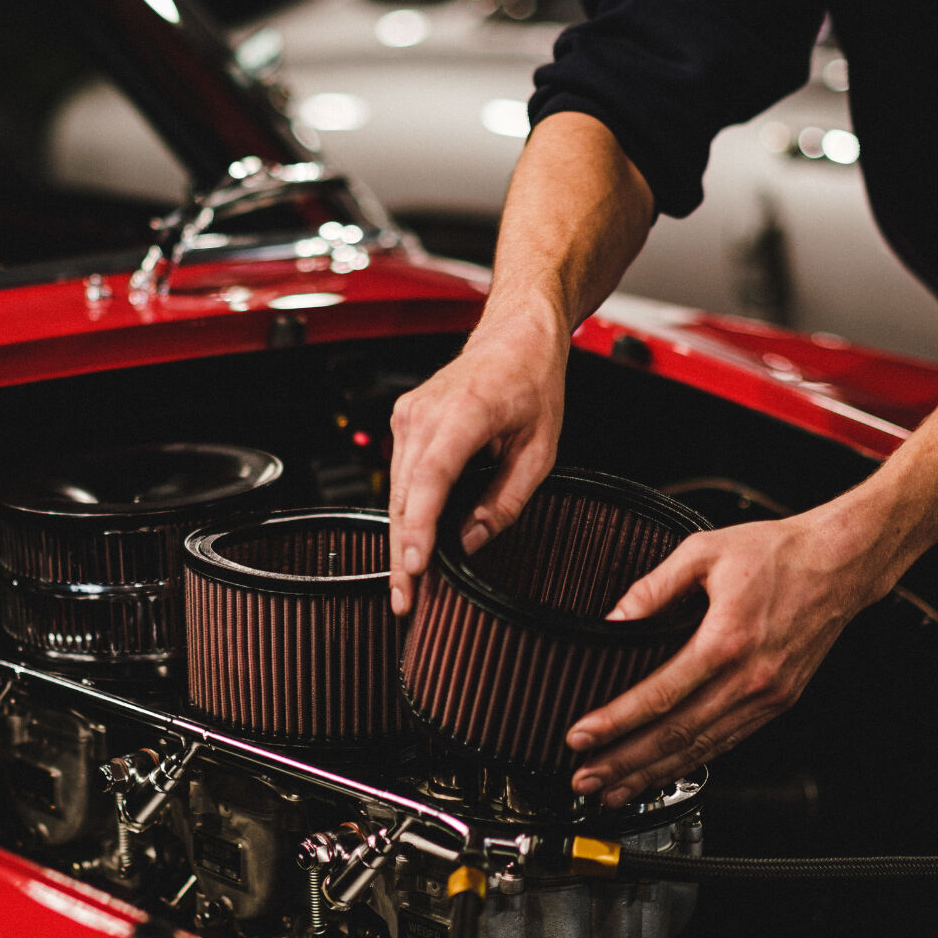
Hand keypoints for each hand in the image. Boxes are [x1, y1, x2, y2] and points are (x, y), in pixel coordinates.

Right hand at [387, 315, 567, 615]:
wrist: (515, 336)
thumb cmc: (531, 381)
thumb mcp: (540, 449)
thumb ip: (506, 501)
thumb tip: (472, 541)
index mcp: (464, 414)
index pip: (430, 481)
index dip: (420, 529)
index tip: (416, 568)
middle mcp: (424, 414)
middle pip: (405, 497)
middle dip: (403, 553)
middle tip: (406, 600)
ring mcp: (408, 416)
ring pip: (397, 492)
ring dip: (401, 537)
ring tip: (407, 583)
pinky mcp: (404, 422)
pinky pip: (400, 477)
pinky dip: (406, 511)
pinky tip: (413, 542)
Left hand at [565, 504, 897, 806]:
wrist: (841, 562)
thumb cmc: (777, 552)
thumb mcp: (704, 551)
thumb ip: (654, 586)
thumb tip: (613, 618)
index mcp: (727, 639)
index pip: (659, 695)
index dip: (615, 722)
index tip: (580, 737)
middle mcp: (749, 677)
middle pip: (676, 734)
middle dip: (625, 763)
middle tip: (585, 779)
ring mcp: (767, 695)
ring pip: (702, 748)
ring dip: (654, 774)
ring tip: (615, 790)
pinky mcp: (778, 702)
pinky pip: (728, 741)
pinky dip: (692, 764)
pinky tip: (664, 773)